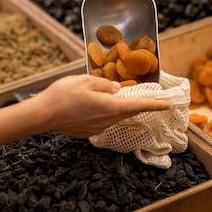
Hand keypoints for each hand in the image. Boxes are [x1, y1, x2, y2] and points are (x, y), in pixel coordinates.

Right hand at [29, 74, 170, 137]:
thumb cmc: (63, 94)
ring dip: (119, 107)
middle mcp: (107, 120)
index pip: (139, 105)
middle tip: (152, 100)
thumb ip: (104, 85)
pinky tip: (92, 105)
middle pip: (128, 111)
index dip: (156, 104)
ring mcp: (97, 128)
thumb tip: (114, 89)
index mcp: (111, 106)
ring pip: (114, 116)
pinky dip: (104, 112)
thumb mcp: (86, 80)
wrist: (42, 115)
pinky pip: (102, 120)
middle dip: (140, 105)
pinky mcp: (87, 131)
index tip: (169, 104)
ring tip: (114, 96)